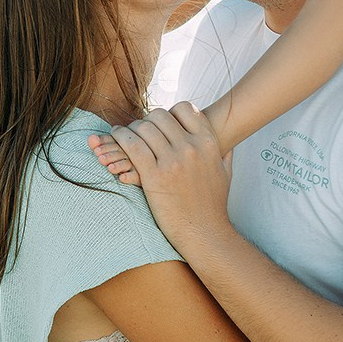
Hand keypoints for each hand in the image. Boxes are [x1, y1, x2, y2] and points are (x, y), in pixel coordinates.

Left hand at [88, 132, 142, 186]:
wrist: (135, 175)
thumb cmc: (114, 160)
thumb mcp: (105, 151)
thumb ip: (97, 145)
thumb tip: (90, 138)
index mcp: (120, 143)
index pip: (112, 140)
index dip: (104, 143)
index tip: (95, 150)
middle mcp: (128, 152)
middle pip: (120, 151)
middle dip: (109, 154)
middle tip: (100, 158)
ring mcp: (135, 164)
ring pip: (127, 163)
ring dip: (118, 165)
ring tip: (110, 168)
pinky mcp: (139, 176)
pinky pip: (136, 176)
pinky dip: (129, 177)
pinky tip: (122, 178)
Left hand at [99, 103, 231, 249]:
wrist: (204, 233)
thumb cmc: (213, 206)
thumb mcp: (225, 173)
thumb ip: (224, 154)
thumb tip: (226, 144)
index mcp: (208, 142)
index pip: (184, 108)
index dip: (170, 112)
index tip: (162, 123)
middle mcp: (191, 147)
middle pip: (160, 115)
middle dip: (148, 120)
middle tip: (141, 130)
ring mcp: (172, 160)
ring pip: (144, 127)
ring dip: (131, 128)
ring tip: (122, 132)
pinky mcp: (154, 176)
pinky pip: (132, 145)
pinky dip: (120, 137)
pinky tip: (116, 137)